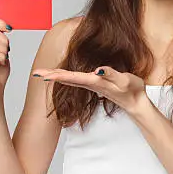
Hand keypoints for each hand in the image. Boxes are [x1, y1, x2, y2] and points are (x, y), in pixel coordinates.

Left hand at [31, 66, 148, 113]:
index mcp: (95, 82)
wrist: (136, 103)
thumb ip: (111, 74)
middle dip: (51, 75)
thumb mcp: (124, 80)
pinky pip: (76, 80)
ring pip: (70, 79)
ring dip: (56, 76)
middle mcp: (90, 84)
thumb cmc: (132, 90)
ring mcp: (91, 85)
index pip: (72, 77)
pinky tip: (60, 76)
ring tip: (43, 73)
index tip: (43, 75)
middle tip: (36, 72)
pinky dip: (65, 77)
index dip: (57, 75)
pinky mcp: (94, 84)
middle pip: (67, 79)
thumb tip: (97, 69)